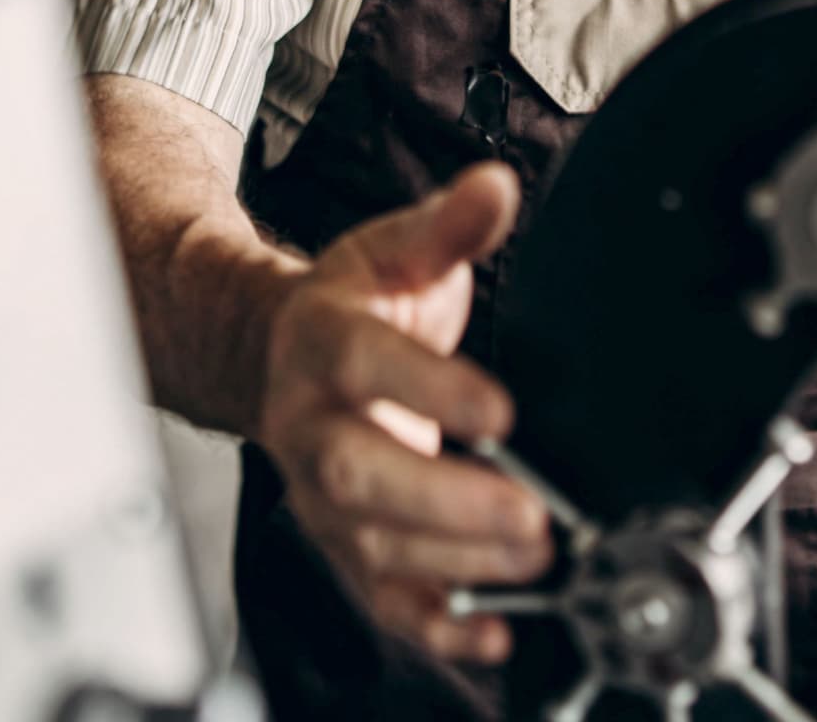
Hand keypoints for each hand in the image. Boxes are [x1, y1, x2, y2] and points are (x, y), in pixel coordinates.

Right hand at [255, 161, 551, 663]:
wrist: (283, 353)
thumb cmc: (354, 299)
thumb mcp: (398, 248)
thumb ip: (449, 223)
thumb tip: (495, 185)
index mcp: (323, 342)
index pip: (367, 365)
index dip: (430, 388)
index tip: (502, 410)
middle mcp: (312, 427)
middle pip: (361, 475)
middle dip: (444, 501)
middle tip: (526, 514)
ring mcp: (324, 496)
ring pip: (375, 545)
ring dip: (457, 565)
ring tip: (533, 559)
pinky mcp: (346, 544)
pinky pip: (381, 597)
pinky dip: (434, 625)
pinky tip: (492, 631)